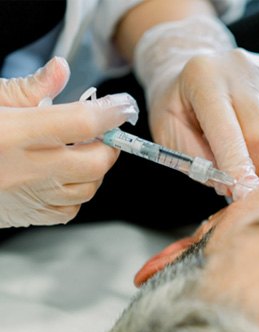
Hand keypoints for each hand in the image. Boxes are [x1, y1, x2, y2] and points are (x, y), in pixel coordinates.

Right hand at [0, 57, 137, 227]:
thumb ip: (28, 88)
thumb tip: (61, 69)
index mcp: (15, 133)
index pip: (80, 123)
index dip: (110, 113)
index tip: (123, 107)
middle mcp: (26, 169)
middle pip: (94, 163)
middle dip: (109, 146)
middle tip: (102, 134)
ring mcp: (30, 196)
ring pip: (88, 189)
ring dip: (95, 169)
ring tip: (81, 153)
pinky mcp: (31, 214)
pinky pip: (71, 210)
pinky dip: (78, 192)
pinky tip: (65, 177)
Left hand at [135, 16, 258, 199]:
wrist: (196, 69)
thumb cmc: (179, 105)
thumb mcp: (169, 132)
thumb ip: (197, 160)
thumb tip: (230, 186)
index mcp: (203, 77)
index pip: (226, 130)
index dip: (235, 166)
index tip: (242, 194)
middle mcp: (239, 67)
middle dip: (252, 165)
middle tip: (239, 175)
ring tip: (243, 140)